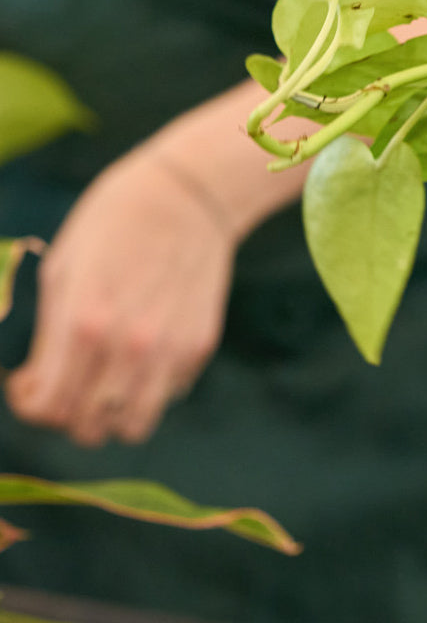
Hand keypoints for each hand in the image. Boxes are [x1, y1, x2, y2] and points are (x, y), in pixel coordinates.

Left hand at [5, 146, 237, 446]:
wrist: (190, 195)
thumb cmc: (113, 222)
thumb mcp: (62, 271)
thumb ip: (50, 335)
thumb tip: (42, 381)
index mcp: (82, 324)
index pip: (46, 407)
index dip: (29, 404)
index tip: (30, 384)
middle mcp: (127, 347)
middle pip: (87, 427)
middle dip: (67, 414)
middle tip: (67, 385)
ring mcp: (169, 350)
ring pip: (133, 426)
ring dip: (112, 415)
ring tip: (106, 385)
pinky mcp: (200, 345)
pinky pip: (167, 393)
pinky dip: (149, 387)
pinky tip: (143, 352)